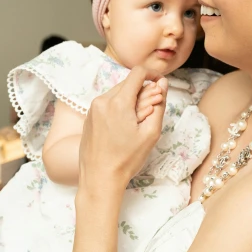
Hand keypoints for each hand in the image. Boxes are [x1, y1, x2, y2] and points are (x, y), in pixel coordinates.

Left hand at [78, 67, 167, 198]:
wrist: (99, 178)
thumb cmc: (126, 159)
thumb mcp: (150, 133)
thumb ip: (159, 104)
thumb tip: (163, 84)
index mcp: (118, 102)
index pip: (138, 73)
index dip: (153, 75)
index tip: (160, 84)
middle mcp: (102, 100)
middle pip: (128, 83)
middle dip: (142, 92)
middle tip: (150, 112)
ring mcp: (93, 108)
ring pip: (117, 93)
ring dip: (130, 101)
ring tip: (135, 124)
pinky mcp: (89, 117)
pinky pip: (107, 104)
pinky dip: (119, 108)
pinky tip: (122, 129)